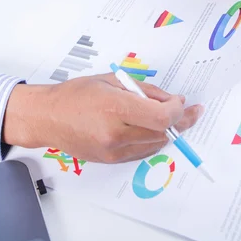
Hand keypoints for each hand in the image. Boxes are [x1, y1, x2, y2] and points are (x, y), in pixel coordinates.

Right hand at [2, 74, 203, 162]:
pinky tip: (151, 128)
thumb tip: (170, 101)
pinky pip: (142, 152)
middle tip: (192, 111)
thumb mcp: (112, 80)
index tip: (180, 101)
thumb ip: (144, 91)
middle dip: (181, 121)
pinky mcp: (111, 160)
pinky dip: (152, 140)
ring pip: (156, 144)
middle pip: (162, 133)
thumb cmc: (76, 94)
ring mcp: (113, 151)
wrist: (48, 118)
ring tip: (170, 117)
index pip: (160, 117)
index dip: (177, 110)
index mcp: (115, 109)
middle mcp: (115, 134)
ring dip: (167, 131)